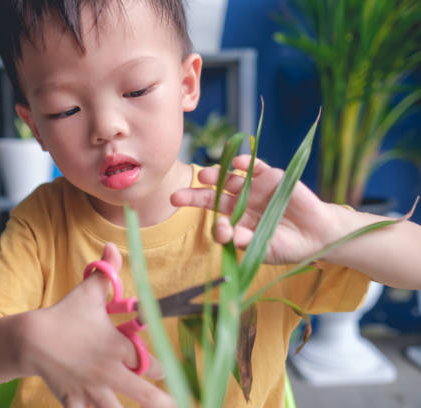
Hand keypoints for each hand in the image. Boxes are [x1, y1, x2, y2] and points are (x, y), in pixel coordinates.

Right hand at [26, 242, 174, 407]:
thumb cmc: (64, 314)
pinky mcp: (74, 400)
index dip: (161, 368)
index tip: (165, 372)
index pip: (151, 363)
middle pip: (144, 394)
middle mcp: (108, 371)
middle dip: (161, 402)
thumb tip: (113, 245)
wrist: (29, 338)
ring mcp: (90, 388)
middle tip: (175, 406)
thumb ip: (105, 271)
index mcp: (117, 347)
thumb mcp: (88, 291)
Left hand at [171, 155, 333, 264]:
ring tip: (204, 176)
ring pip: (230, 179)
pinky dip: (246, 162)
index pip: (215, 219)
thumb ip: (245, 241)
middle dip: (195, 196)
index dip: (216, 226)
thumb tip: (227, 234)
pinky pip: (256, 166)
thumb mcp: (264, 249)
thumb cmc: (286, 245)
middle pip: (213, 196)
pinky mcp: (272, 176)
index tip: (221, 230)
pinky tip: (237, 162)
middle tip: (177, 196)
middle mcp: (240, 202)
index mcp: (236, 220)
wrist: (317, 235)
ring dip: (217, 176)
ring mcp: (254, 188)